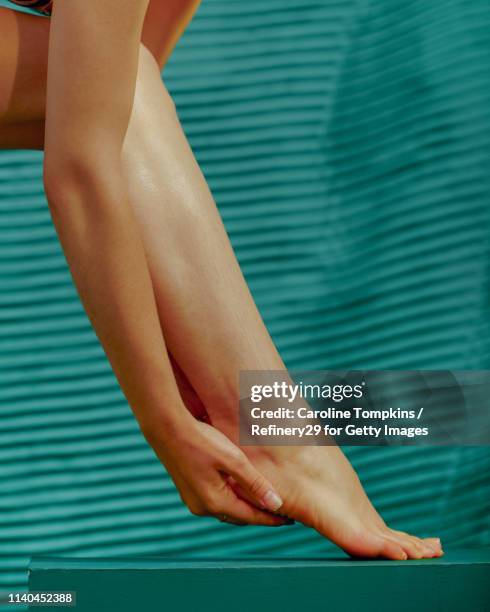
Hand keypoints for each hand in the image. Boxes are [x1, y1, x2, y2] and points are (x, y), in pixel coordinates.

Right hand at [143, 416, 288, 525]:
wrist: (168, 429)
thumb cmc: (202, 440)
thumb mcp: (233, 460)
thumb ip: (255, 483)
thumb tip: (276, 505)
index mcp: (215, 502)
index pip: (251, 517)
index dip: (272, 519)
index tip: (290, 520)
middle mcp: (202, 507)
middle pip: (239, 516)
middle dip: (259, 514)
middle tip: (281, 512)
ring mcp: (193, 500)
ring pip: (226, 509)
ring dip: (244, 506)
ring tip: (264, 500)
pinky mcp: (188, 490)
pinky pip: (215, 501)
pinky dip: (231, 498)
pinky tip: (240, 488)